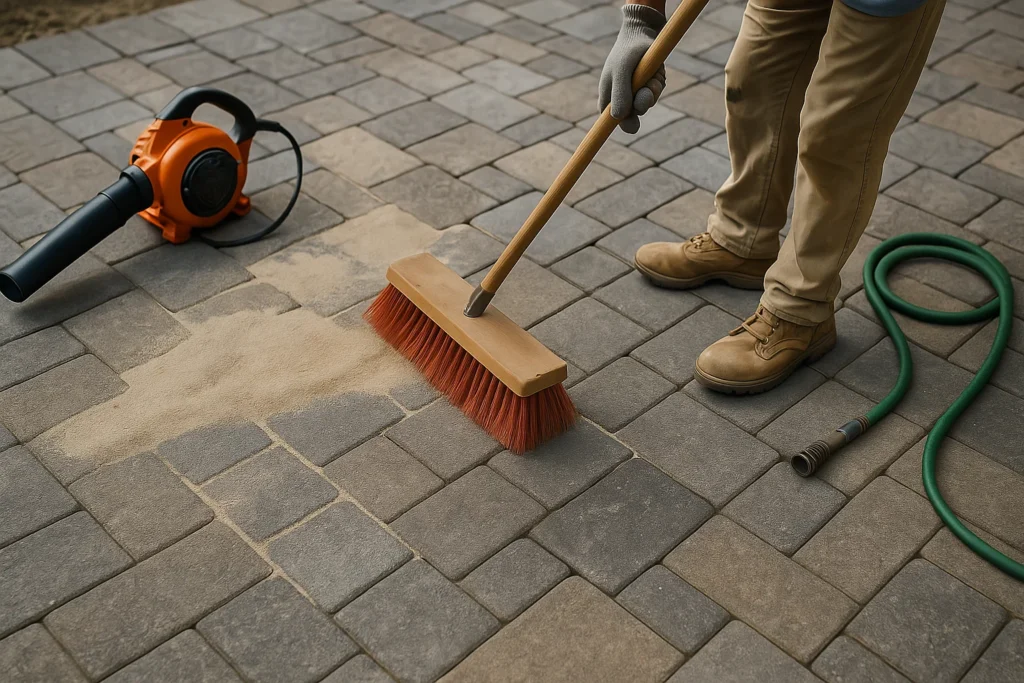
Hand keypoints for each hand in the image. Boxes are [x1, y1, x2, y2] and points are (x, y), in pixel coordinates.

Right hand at [598, 3, 666, 133]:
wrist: (642, 33)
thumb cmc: (627, 52)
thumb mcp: (621, 72)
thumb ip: (619, 95)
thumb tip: (618, 118)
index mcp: (607, 100)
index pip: (609, 123)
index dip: (614, 129)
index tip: (620, 134)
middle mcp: (620, 100)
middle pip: (633, 117)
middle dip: (642, 102)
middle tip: (644, 88)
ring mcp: (635, 94)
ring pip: (647, 104)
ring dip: (651, 90)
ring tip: (649, 73)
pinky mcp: (649, 87)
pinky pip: (656, 93)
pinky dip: (657, 83)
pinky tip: (654, 71)